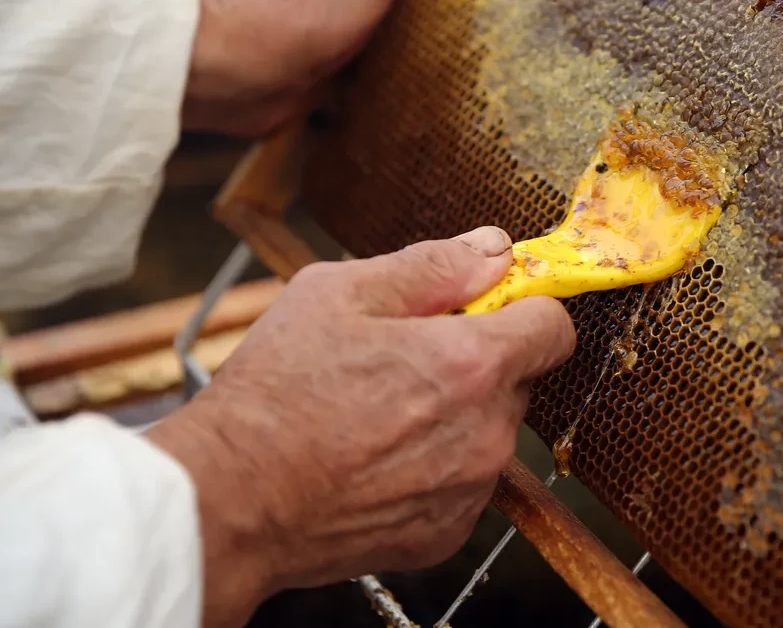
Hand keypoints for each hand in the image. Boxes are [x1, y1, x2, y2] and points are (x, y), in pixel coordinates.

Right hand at [145, 227, 574, 626]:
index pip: (553, 327)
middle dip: (477, 362)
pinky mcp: (445, 533)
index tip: (488, 308)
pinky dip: (433, 468)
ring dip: (455, 417)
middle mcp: (486, 432)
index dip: (523, 308)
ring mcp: (469, 489)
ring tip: (378, 414)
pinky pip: (462, 485)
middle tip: (403, 361)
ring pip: (489, 432)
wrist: (229, 502)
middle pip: (517, 379)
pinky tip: (375, 460)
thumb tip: (494, 249)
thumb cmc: (276, 394)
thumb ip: (434, 266)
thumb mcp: (340, 294)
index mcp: (472, 363)